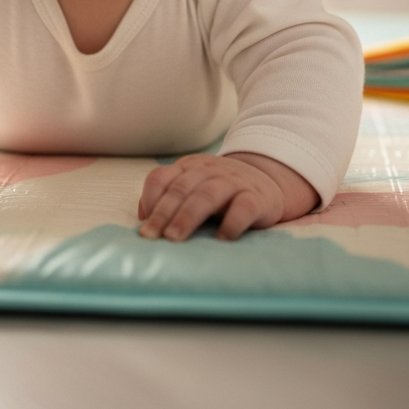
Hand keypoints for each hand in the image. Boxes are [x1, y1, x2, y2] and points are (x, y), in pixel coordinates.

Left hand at [137, 152, 317, 241]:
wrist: (266, 180)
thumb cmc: (220, 191)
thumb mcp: (192, 186)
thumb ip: (168, 196)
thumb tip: (142, 216)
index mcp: (188, 168)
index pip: (161, 177)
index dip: (150, 199)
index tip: (143, 224)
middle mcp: (208, 171)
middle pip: (181, 188)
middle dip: (163, 213)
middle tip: (151, 236)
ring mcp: (233, 182)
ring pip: (207, 195)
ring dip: (188, 217)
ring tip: (175, 238)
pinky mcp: (257, 197)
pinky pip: (243, 207)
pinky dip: (231, 223)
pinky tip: (221, 240)